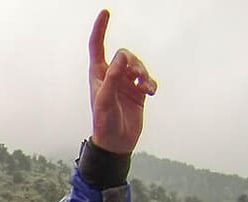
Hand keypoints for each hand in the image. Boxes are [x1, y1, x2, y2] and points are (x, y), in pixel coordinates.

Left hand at [87, 10, 156, 153]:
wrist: (116, 142)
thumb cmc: (104, 123)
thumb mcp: (105, 101)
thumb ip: (112, 78)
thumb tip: (121, 58)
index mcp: (97, 75)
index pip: (97, 47)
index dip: (100, 29)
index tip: (105, 12)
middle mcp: (111, 76)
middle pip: (124, 55)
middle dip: (132, 62)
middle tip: (135, 77)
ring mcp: (125, 83)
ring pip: (138, 65)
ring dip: (143, 73)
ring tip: (145, 87)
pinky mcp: (137, 92)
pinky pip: (148, 79)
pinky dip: (151, 83)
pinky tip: (151, 92)